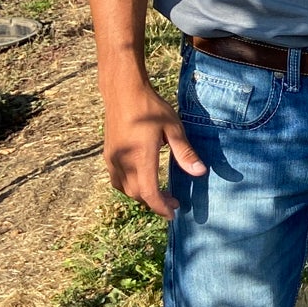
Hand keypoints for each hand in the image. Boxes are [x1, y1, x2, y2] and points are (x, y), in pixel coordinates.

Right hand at [100, 74, 205, 218]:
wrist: (123, 92)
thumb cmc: (151, 108)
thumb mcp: (173, 128)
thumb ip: (185, 152)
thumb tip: (199, 172)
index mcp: (141, 157)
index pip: (149, 192)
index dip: (161, 207)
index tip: (173, 214)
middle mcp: (123, 161)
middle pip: (138, 194)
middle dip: (155, 202)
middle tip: (173, 200)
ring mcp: (113, 159)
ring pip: (125, 188)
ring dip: (142, 195)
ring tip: (159, 193)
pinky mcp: (107, 154)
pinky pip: (117, 179)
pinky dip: (129, 186)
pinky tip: (141, 180)